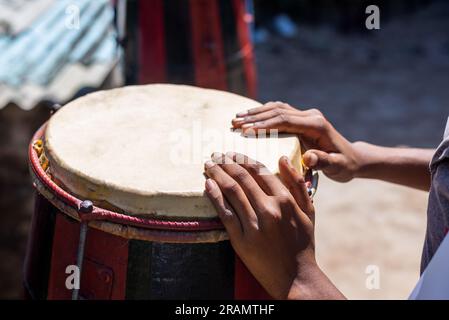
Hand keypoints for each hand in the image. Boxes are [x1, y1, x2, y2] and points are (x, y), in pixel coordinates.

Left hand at [204, 152, 343, 298]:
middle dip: (226, 162)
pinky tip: (207, 185)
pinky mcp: (240, 240)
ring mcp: (253, 225)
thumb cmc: (302, 243)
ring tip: (208, 165)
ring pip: (231, 191)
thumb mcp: (308, 211)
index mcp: (285, 200)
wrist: (296, 277)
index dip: (243, 159)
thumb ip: (297, 183)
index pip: (259, 171)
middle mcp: (269, 209)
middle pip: (242, 177)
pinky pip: (224, 213)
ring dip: (217, 174)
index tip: (233, 153)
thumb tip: (284, 158)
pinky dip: (214, 196)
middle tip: (216, 155)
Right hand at [232, 102, 359, 181]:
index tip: (245, 131)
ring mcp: (306, 115)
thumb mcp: (337, 167)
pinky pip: (280, 111)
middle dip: (254, 117)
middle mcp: (310, 116)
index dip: (264, 125)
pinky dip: (263, 113)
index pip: (285, 121)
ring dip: (256, 113)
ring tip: (236, 119)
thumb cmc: (344, 165)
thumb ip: (324, 162)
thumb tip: (309, 157)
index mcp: (316, 125)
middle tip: (233, 124)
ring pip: (277, 108)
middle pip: (277, 111)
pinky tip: (250, 116)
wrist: (353, 158)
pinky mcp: (302, 118)